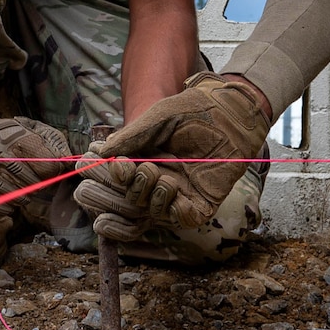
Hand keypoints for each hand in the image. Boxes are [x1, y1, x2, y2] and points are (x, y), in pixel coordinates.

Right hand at [0, 112, 75, 220]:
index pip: (48, 167)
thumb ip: (53, 144)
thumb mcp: (31, 129)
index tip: (48, 170)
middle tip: (28, 179)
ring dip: (19, 197)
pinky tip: (3, 195)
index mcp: (13, 141)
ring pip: (15, 200)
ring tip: (14, 185)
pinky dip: (3, 207)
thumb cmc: (8, 137)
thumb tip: (70, 161)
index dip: (51, 171)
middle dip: (35, 185)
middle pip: (32, 187)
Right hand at [74, 73, 270, 240]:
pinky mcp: (202, 203)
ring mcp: (181, 193)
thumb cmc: (193, 110)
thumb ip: (130, 138)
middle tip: (135, 169)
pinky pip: (182, 219)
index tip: (111, 166)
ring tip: (159, 174)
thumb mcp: (156, 119)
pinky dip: (174, 210)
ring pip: (154, 211)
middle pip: (132, 201)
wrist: (230, 111)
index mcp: (144, 160)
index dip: (110, 180)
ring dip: (151, 195)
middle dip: (129, 189)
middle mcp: (160, 180)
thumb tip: (99, 153)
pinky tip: (173, 191)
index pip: (119, 181)